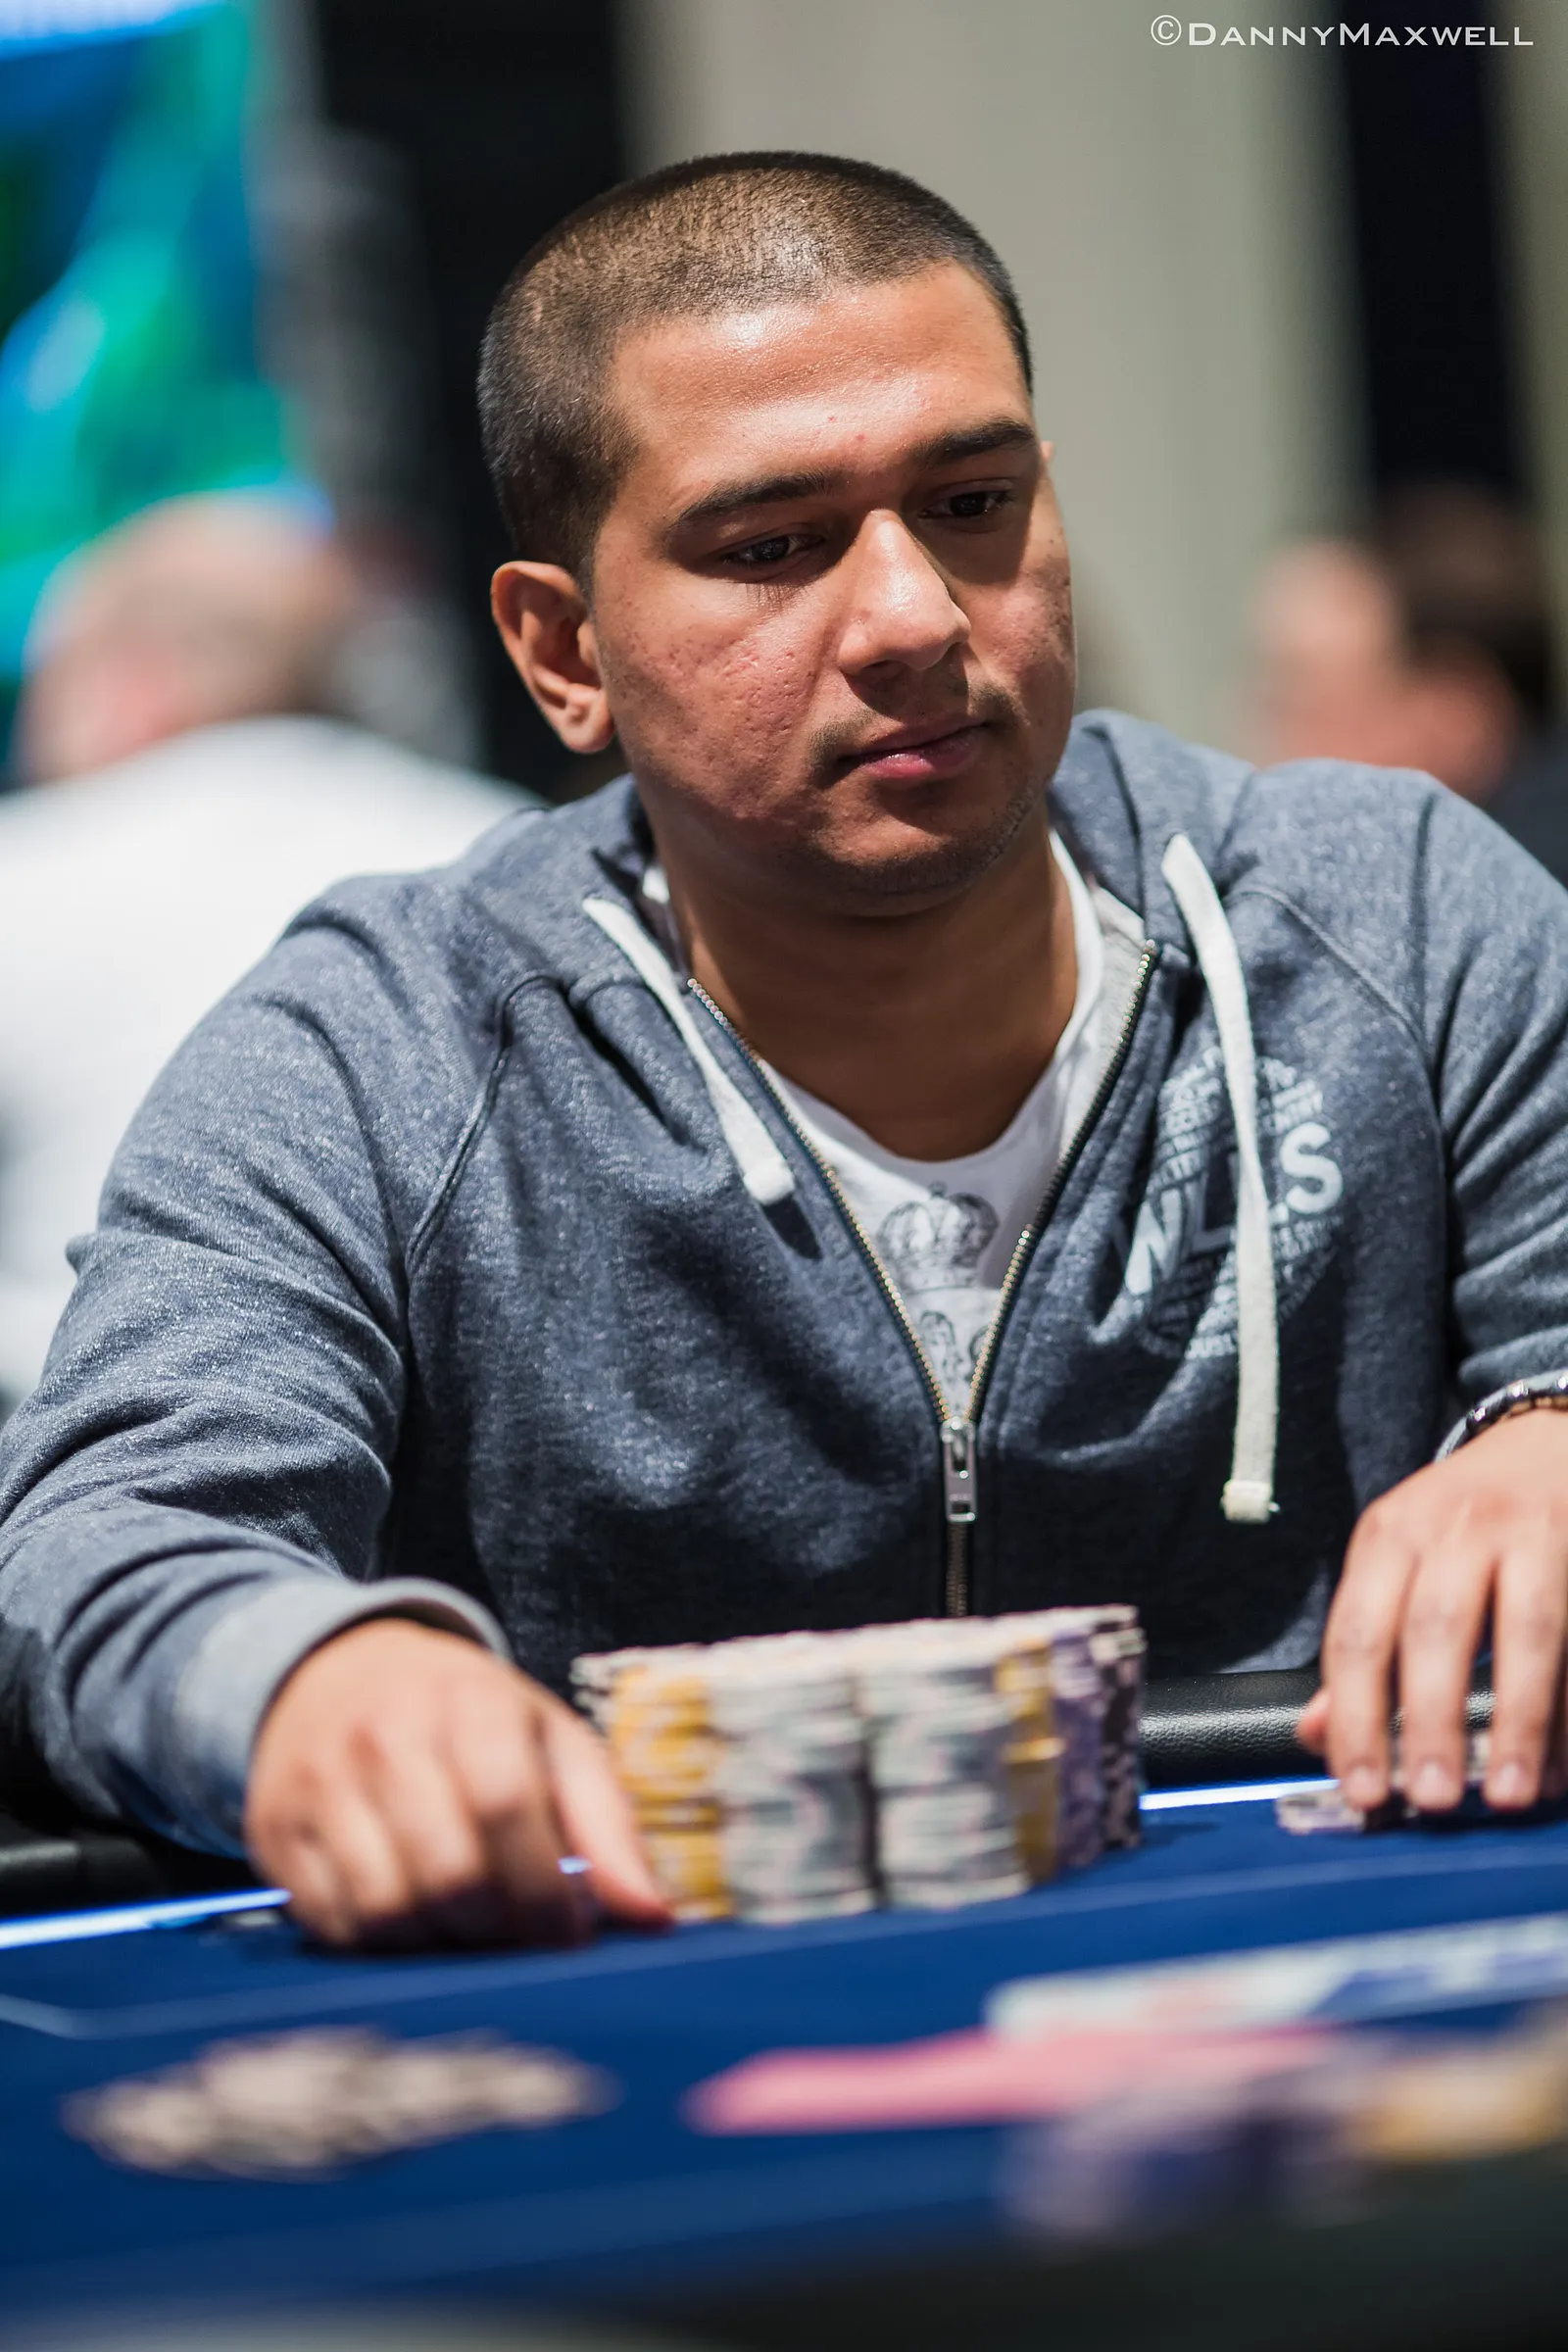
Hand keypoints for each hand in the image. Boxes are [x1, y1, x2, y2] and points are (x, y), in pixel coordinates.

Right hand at [245, 1619, 670, 1948]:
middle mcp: (384, 1737)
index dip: (545, 1891)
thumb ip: (607, 1824)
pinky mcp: (276, 1833)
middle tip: (519, 1940)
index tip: (570, 1937)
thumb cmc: (464, 1717)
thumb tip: (654, 1918)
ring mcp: (321, 1786)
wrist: (332, 1672)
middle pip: (449, 1873)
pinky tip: (411, 1926)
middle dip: (498, 1930)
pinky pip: (333, 1924)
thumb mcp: (549, 1740)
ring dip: (441, 1946)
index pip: (506, 1808)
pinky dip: (382, 1946)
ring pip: (388, 1911)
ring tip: (468, 1932)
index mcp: (467, 1702)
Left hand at [1298, 1412, 1567, 1812]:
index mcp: (1390, 1535)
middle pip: (1436, 1629)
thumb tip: (1317, 1735)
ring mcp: (1532, 1533)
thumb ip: (1361, 1646)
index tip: (1362, 1789)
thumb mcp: (1397, 1561)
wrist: (1548, 1441)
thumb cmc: (1463, 1521)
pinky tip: (1562, 1764)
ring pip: (1525, 1631)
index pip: (1357, 1632)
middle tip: (1431, 1798)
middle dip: (1430, 1720)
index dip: (1355, 1716)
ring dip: (1518, 1721)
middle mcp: (1456, 1526)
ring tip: (1509, 1793)